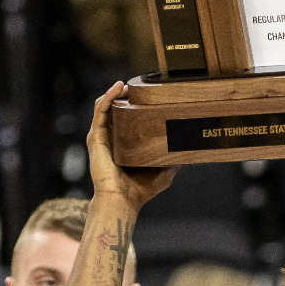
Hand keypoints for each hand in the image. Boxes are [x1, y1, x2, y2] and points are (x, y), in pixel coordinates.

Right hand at [87, 82, 177, 208]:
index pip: (126, 118)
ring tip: (128, 85)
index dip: (134, 105)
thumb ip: (172, 161)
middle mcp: (110, 138)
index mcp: (122, 144)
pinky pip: (100, 111)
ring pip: (105, 106)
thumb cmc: (139, 191)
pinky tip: (119, 87)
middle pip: (115, 109)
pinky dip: (109, 96)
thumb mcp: (163, 172)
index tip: (148, 95)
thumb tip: (188, 152)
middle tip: (140, 88)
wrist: (123, 200)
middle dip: (125, 96)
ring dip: (116, 92)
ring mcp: (101, 136)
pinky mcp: (96, 137)